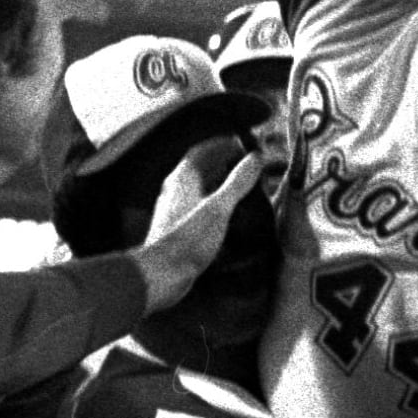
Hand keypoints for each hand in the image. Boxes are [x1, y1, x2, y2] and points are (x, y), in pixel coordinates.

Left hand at [130, 152, 264, 312]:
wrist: (162, 273)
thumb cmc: (188, 238)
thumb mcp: (220, 207)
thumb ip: (238, 181)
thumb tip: (255, 158)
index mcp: (182, 178)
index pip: (202, 150)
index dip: (223, 144)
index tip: (244, 144)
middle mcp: (175, 190)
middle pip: (201, 168)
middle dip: (225, 163)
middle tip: (249, 165)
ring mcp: (175, 209)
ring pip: (200, 188)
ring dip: (221, 184)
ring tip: (245, 187)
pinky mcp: (178, 227)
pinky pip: (200, 207)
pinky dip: (216, 204)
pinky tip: (229, 214)